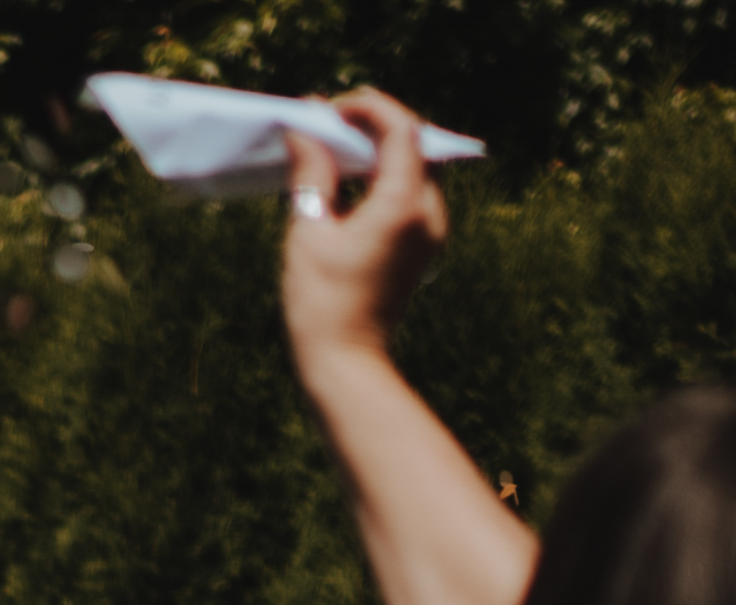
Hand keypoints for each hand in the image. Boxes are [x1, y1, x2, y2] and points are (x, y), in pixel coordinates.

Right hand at [278, 92, 450, 365]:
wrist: (346, 363)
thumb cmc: (321, 302)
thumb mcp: (309, 231)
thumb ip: (312, 173)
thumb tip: (305, 129)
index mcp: (404, 204)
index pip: (401, 129)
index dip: (368, 109)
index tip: (331, 110)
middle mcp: (429, 213)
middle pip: (409, 147)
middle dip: (370, 130)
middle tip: (326, 129)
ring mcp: (431, 232)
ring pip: (410, 170)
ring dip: (374, 156)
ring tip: (331, 157)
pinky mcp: (423, 247)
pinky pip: (408, 197)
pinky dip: (380, 183)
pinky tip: (346, 190)